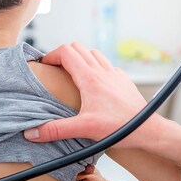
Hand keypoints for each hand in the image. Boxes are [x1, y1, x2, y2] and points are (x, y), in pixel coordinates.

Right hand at [24, 42, 162, 148]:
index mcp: (90, 78)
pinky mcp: (123, 80)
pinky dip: (96, 67)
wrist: (148, 130)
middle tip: (54, 68)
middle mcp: (102, 71)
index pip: (66, 52)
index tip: (44, 65)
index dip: (51, 55)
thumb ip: (56, 130)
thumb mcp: (83, 129)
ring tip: (72, 73)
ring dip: (80, 58)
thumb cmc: (120, 128)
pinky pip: (107, 65)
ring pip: (93, 53)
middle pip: (78, 47)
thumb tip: (32, 132)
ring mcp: (114, 74)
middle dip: (62, 54)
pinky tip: (94, 83)